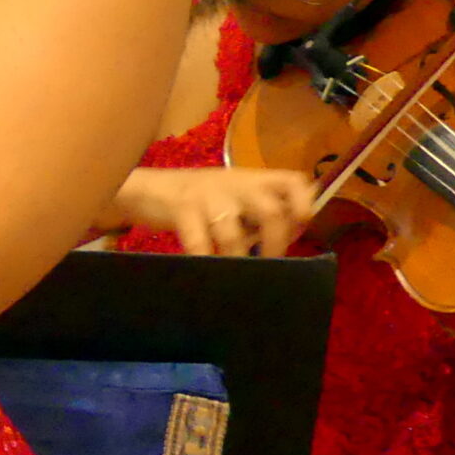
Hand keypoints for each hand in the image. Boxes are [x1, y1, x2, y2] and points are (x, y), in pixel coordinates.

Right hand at [114, 167, 314, 256]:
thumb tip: (292, 239)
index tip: (300, 226)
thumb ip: (263, 213)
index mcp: (255, 180)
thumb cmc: (204, 200)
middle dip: (273, 245)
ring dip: (235, 257)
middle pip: (270, 211)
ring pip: (231, 232)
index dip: (303, 204)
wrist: (152, 188)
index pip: (293, 182)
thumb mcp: (237, 197)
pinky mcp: (182, 207)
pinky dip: (204, 258)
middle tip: (267, 263)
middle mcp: (236, 184)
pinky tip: (205, 266)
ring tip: (235, 273)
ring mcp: (208, 194)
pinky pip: (198, 241)